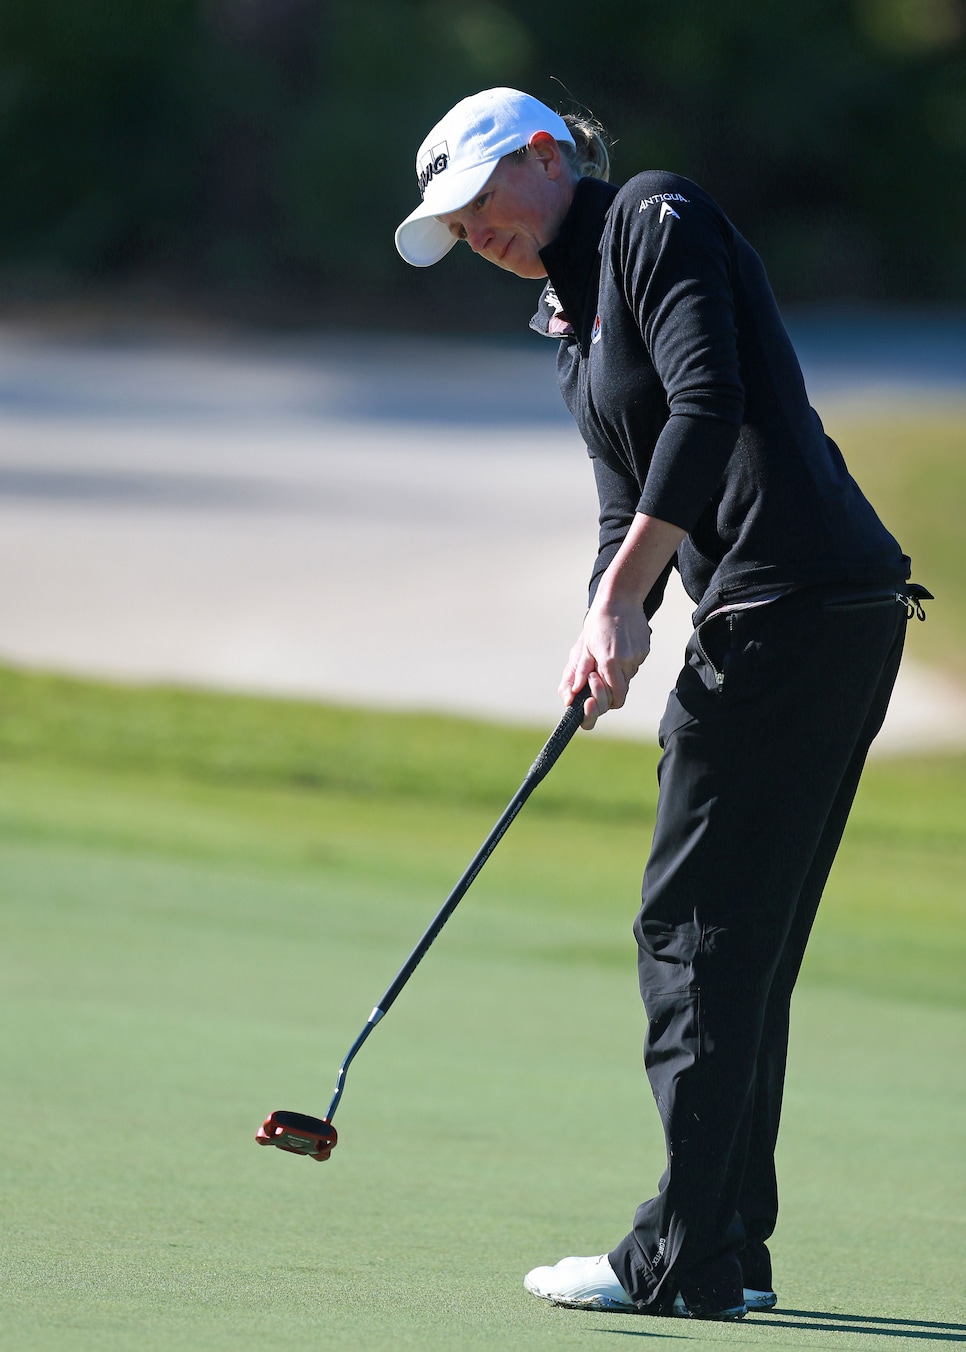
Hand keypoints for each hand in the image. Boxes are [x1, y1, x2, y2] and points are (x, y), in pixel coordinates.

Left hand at [559, 598, 651, 728]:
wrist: (619, 599)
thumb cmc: (598, 622)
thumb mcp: (585, 648)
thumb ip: (582, 672)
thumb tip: (575, 692)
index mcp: (610, 661)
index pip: (616, 696)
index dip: (608, 699)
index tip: (598, 692)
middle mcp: (627, 661)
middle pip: (622, 688)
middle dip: (611, 686)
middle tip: (600, 673)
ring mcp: (638, 655)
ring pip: (629, 676)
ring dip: (618, 672)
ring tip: (609, 653)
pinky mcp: (645, 649)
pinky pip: (635, 664)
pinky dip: (626, 661)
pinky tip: (619, 646)